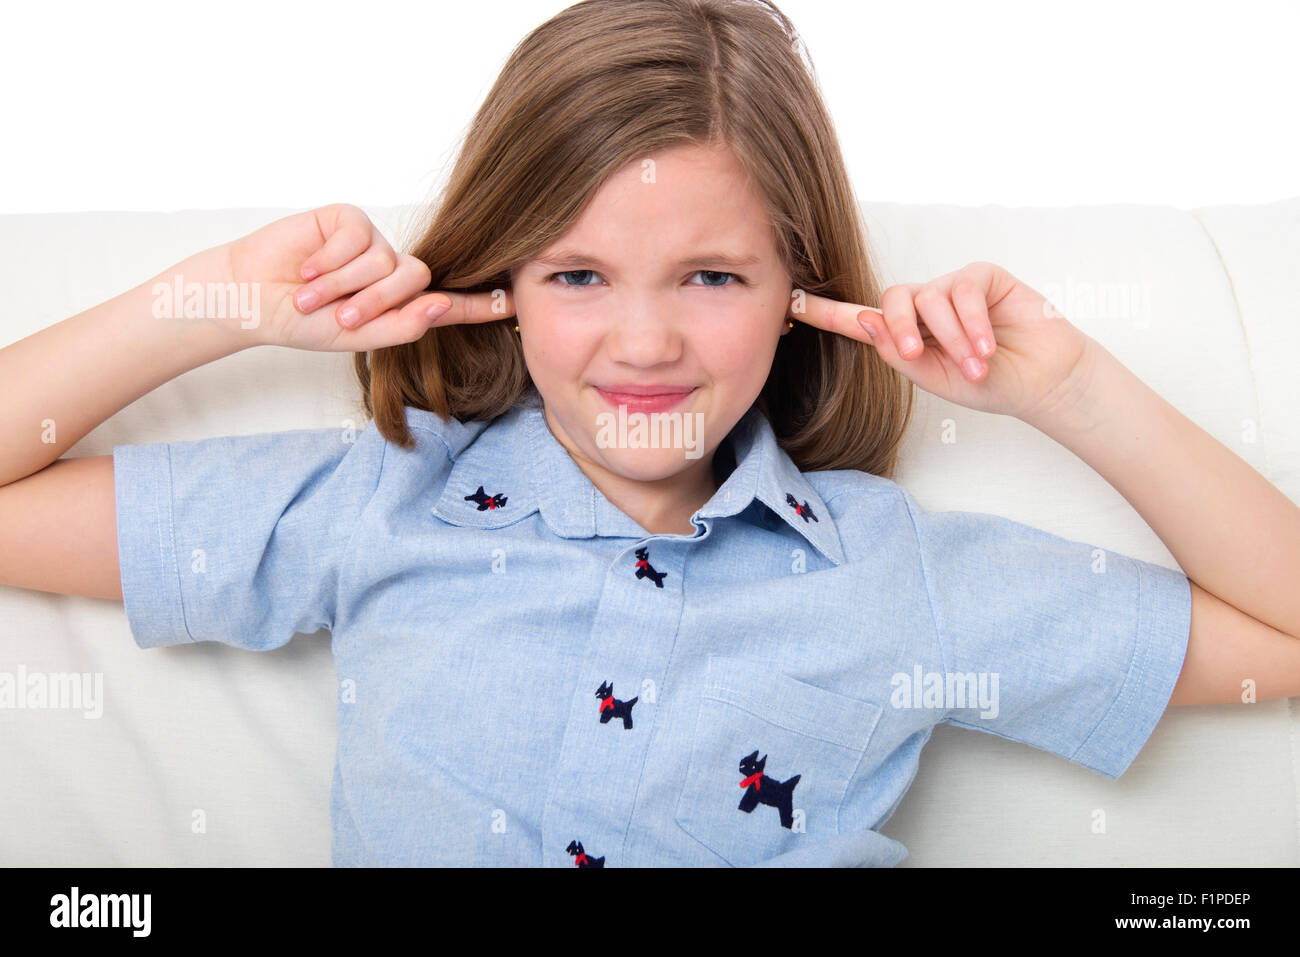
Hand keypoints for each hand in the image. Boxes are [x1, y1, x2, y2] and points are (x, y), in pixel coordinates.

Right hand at [223, 203, 514, 349]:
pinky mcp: (348, 219)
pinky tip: (305, 268)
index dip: (481, 304)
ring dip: (344, 286)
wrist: (252, 297)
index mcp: (400, 303)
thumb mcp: (354, 335)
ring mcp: (372, 242)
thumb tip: (441, 306)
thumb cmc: (302, 321)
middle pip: (415, 280)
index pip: (448, 303)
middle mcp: (392, 270)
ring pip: (385, 261)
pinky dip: (330, 260)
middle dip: (375, 303)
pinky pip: (358, 238)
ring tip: (310, 296)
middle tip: (338, 317)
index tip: (514, 304)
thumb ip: (399, 326)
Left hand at [788, 261, 1096, 421]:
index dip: (824, 311)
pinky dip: (973, 323)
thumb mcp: (936, 378)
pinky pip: (963, 291)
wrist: (1040, 379)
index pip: (858, 319)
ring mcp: (951, 288)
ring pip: (930, 299)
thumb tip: (865, 319)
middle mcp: (922, 307)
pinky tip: (987, 347)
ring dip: (952, 338)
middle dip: (900, 328)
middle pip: (892, 300)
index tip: (789, 302)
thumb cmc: (989, 382)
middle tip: (918, 355)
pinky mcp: (981, 276)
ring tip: (977, 366)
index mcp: (904, 335)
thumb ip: (898, 353)